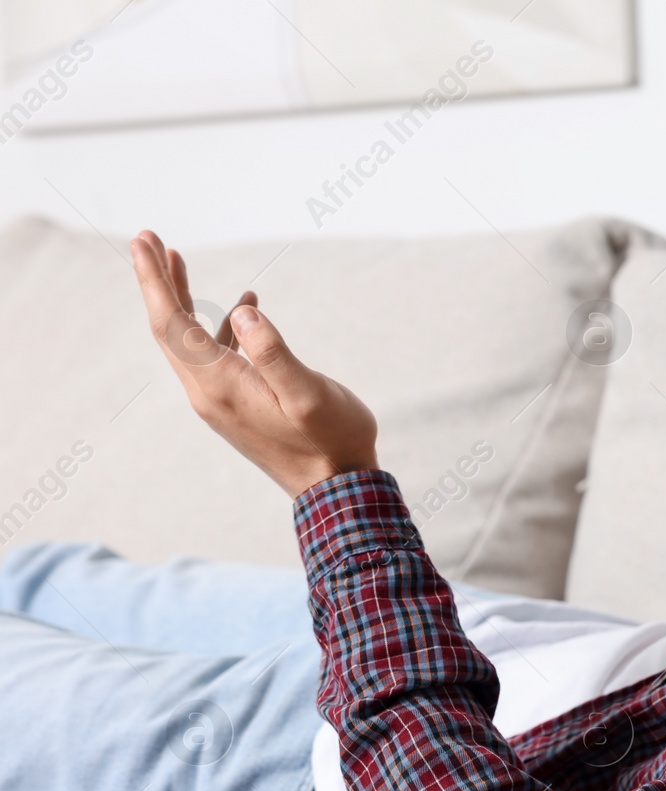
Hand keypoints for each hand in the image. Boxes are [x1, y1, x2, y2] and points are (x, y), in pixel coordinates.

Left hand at [131, 231, 378, 497]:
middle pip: (168, 329)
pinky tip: (240, 308)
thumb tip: (243, 311)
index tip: (142, 241)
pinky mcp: (235, 406)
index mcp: (220, 385)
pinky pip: (212, 356)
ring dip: (179, 300)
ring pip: (187, 341)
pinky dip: (215, 325)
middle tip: (146, 239)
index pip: (172, 323)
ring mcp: (220, 401)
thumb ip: (273, 353)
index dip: (154, 280)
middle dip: (155, 282)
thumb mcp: (308, 394)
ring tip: (176, 260)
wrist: (337, 490)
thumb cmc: (331, 441)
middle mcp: (209, 393)